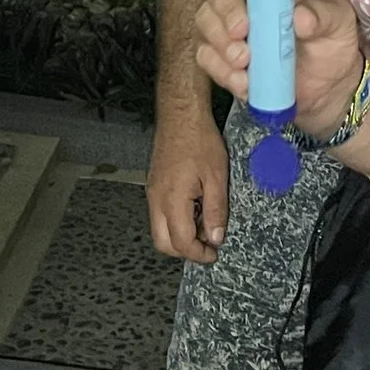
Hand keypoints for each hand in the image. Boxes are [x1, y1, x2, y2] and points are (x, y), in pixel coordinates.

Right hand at [147, 108, 229, 264]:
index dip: (198, 254)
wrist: (180, 114)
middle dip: (185, 251)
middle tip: (208, 246)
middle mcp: (157, 199)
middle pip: (163, 243)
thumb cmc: (200, 140)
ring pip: (159, 229)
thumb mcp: (217, 177)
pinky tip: (194, 209)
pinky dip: (175, 222)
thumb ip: (215, 211)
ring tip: (204, 225)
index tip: (214, 253)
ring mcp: (153, 192)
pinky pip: (159, 214)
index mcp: (172, 200)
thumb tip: (216, 238)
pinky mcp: (153, 185)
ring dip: (180, 236)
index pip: (181, 242)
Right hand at [193, 0, 366, 136]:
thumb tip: (301, 16)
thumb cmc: (330, 42)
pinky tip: (243, 82)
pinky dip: (220, 70)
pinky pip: (207, 58)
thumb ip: (323, 16)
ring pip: (205, 22)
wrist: (329, 86)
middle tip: (241, 30)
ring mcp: (229, 29)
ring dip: (219, 41)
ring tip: (244, 61)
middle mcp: (244, 0)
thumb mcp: (338, 23)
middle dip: (225, 10)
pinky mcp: (223, 58)